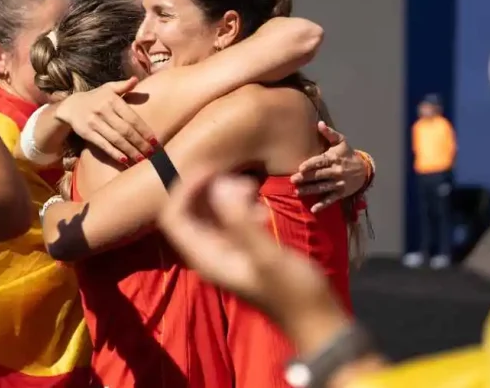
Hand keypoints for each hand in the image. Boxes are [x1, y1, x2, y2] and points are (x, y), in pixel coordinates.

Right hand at [55, 77, 155, 164]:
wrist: (71, 106)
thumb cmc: (96, 98)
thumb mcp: (108, 88)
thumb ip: (123, 86)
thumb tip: (135, 79)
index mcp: (112, 100)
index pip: (132, 117)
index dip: (144, 130)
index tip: (155, 140)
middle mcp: (104, 111)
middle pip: (126, 130)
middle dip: (140, 143)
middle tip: (152, 153)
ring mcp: (95, 123)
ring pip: (116, 139)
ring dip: (130, 150)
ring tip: (142, 159)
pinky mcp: (87, 133)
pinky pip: (103, 145)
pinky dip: (115, 153)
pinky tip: (125, 160)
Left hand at [158, 173, 335, 331]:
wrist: (315, 317)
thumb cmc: (293, 291)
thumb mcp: (267, 256)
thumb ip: (239, 222)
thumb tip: (218, 186)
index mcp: (205, 257)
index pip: (174, 217)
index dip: (186, 190)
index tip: (214, 172)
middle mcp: (208, 254)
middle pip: (190, 211)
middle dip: (209, 190)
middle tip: (241, 181)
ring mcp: (224, 252)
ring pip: (211, 214)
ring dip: (227, 198)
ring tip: (254, 193)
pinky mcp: (240, 249)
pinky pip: (229, 221)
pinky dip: (240, 210)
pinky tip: (262, 212)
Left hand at [291, 122, 367, 211]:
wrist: (364, 170)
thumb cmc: (347, 154)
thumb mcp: (341, 142)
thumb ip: (329, 134)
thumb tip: (319, 123)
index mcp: (334, 158)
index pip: (321, 161)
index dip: (311, 164)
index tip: (300, 168)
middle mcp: (336, 171)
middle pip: (319, 175)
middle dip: (306, 178)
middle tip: (293, 180)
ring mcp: (338, 183)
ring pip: (322, 188)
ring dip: (310, 190)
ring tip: (298, 192)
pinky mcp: (341, 193)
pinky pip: (331, 199)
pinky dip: (323, 205)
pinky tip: (313, 210)